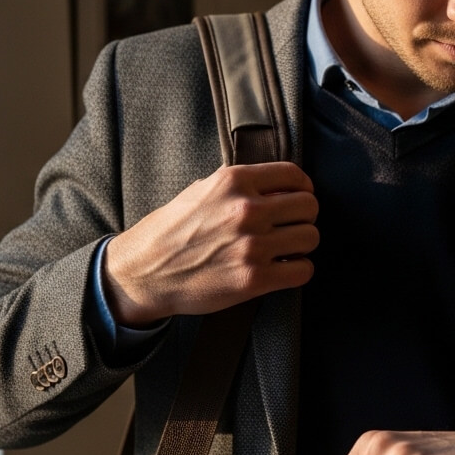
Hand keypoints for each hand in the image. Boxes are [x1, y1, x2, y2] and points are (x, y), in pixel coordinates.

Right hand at [104, 162, 318, 326]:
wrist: (143, 273)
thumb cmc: (170, 232)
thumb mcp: (200, 191)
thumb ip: (239, 186)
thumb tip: (278, 187)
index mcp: (233, 182)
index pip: (294, 175)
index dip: (302, 188)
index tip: (299, 198)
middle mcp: (246, 210)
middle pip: (310, 206)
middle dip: (304, 217)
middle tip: (291, 226)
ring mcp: (252, 245)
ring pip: (311, 237)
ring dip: (303, 244)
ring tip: (286, 249)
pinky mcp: (255, 278)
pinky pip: (304, 270)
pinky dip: (299, 270)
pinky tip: (285, 268)